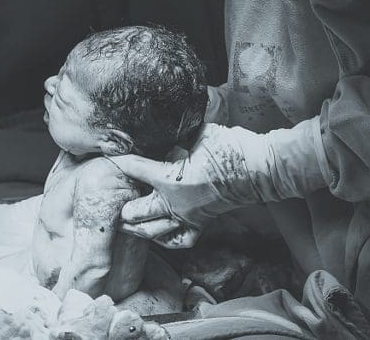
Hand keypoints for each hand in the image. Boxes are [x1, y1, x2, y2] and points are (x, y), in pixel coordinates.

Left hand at [114, 119, 328, 236]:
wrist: (260, 169)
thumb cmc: (231, 148)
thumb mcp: (199, 134)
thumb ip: (178, 135)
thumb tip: (166, 128)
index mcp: (172, 178)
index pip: (137, 169)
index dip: (121, 162)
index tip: (109, 156)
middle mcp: (176, 203)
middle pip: (138, 212)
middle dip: (124, 208)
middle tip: (115, 203)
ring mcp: (189, 217)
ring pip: (154, 232)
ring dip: (137, 228)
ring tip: (126, 224)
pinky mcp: (202, 223)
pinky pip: (179, 240)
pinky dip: (166, 240)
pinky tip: (158, 235)